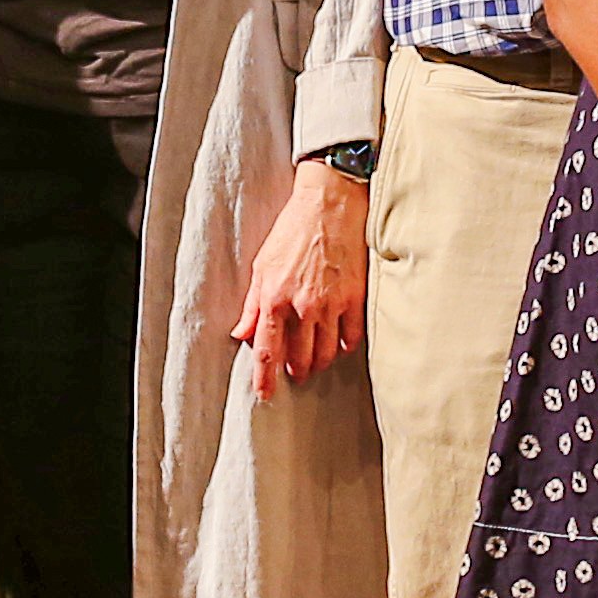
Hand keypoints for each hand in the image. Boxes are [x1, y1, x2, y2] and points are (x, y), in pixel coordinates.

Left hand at [243, 164, 368, 396]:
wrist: (330, 203)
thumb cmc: (292, 229)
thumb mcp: (262, 265)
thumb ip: (252, 304)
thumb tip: (242, 334)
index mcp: (274, 298)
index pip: (267, 351)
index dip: (264, 378)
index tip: (265, 395)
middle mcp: (303, 306)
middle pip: (300, 358)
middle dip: (296, 371)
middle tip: (296, 373)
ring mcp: (332, 304)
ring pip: (327, 354)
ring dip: (320, 363)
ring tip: (316, 362)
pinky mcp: (356, 298)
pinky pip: (352, 337)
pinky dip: (345, 346)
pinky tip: (340, 344)